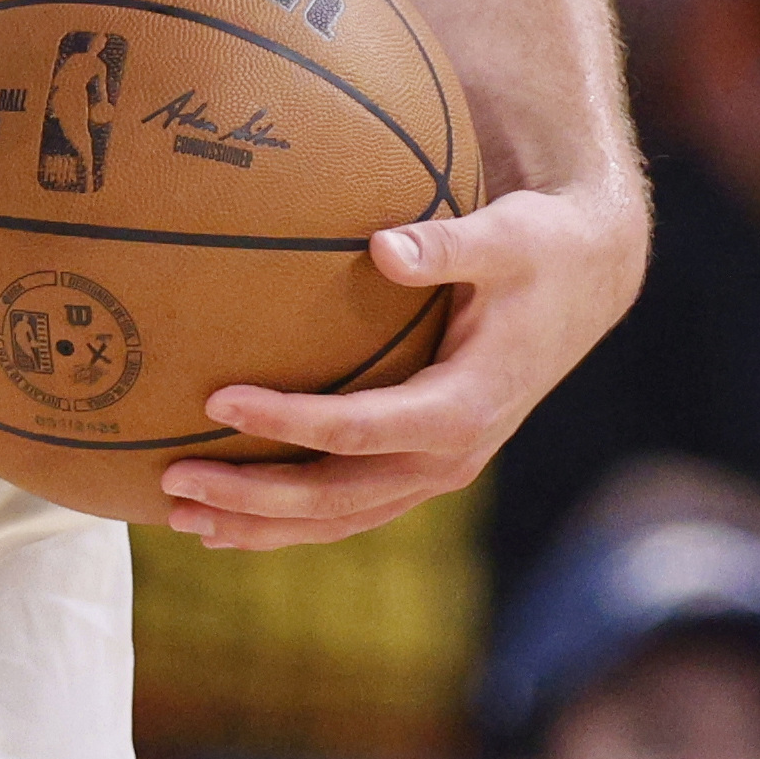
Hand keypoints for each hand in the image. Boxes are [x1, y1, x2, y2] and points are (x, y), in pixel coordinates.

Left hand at [157, 176, 646, 549]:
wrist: (587, 282)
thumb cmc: (540, 249)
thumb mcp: (507, 235)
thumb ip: (447, 243)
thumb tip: (383, 247)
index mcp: (464, 406)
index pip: (359, 428)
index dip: (286, 420)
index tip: (216, 398)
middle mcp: (451, 456)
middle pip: (337, 496)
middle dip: (252, 496)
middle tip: (172, 479)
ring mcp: (438, 469)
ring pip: (339, 518)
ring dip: (260, 523)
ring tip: (179, 516)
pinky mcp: (424, 464)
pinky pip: (350, 508)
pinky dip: (290, 518)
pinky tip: (228, 518)